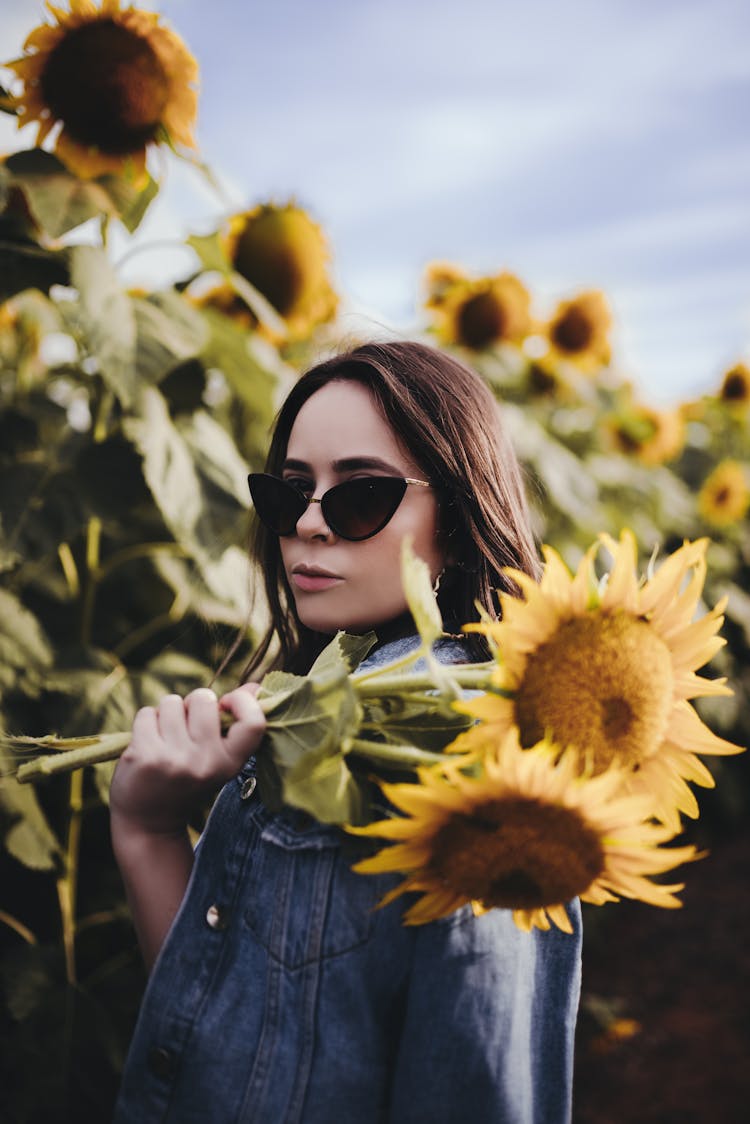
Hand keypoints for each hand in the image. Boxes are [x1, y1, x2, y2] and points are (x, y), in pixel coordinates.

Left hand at [110, 684, 265, 836]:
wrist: (148, 823)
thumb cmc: (188, 780)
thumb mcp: (218, 759)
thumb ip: (235, 723)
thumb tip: (254, 686)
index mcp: (230, 763)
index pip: (253, 722)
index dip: (243, 701)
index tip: (227, 703)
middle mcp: (205, 762)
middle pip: (203, 698)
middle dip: (193, 704)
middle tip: (187, 726)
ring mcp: (174, 759)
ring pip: (171, 702)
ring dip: (167, 714)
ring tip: (166, 738)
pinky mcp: (144, 756)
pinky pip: (147, 713)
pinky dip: (146, 723)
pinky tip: (148, 744)